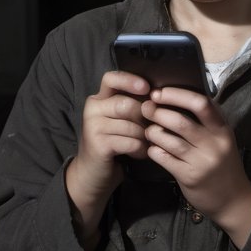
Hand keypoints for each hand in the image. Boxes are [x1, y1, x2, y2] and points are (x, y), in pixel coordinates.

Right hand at [65, 71, 149, 250]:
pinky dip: (140, 149)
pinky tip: (140, 153)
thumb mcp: (118, 120)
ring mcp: (93, 127)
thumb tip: (157, 96)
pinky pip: (130, 142)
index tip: (147, 88)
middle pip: (127, 104)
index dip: (130, 80)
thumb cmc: (112, 142)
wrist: (92, 172)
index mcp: (98, 99)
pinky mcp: (98, 145)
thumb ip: (131, 105)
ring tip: (146, 144)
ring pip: (131, 125)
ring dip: (144, 137)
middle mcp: (92, 109)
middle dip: (145, 118)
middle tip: (151, 129)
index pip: (111, 78)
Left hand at [141, 87, 250, 248]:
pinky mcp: (189, 177)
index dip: (176, 94)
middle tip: (145, 109)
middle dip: (157, 112)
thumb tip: (173, 97)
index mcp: (222, 129)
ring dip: (152, 131)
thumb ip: (204, 121)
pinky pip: (164, 158)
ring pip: (168, 140)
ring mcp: (202, 161)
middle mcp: (214, 144)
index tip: (158, 93)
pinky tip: (152, 148)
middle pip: (179, 121)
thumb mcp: (220, 139)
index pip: (200, 103)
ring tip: (148, 129)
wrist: (233, 200)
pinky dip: (154, 150)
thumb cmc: (222, 163)